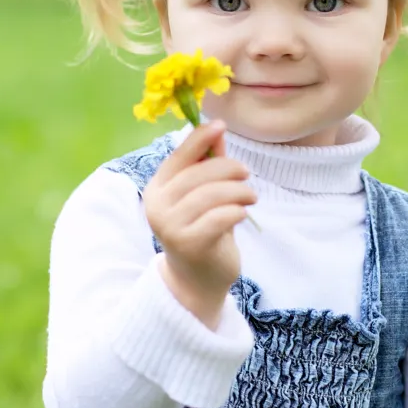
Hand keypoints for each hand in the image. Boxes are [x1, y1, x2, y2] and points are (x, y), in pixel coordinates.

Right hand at [143, 120, 256, 326]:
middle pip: (198, 174)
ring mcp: (170, 226)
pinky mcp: (189, 244)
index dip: (199, 138)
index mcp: (157, 188)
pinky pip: (220, 217)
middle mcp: (157, 206)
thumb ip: (208, 164)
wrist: (197, 281)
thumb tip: (217, 129)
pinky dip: (237, 210)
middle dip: (229, 169)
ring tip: (251, 196)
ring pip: (211, 194)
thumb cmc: (203, 230)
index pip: (178, 156)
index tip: (221, 125)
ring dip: (239, 191)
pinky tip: (243, 214)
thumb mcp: (204, 195)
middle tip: (247, 175)